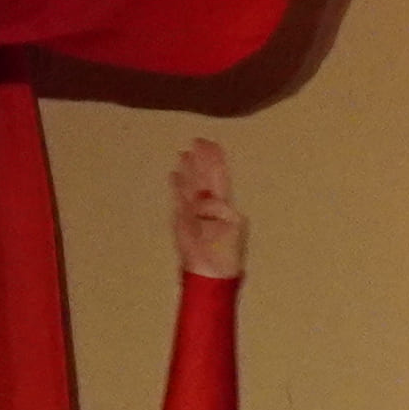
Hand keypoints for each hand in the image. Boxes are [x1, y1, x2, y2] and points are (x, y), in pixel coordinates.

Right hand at [171, 140, 246, 278]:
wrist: (211, 269)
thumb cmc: (227, 251)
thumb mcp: (233, 227)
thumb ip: (220, 210)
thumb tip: (206, 199)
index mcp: (226, 205)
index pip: (220, 177)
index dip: (216, 161)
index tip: (213, 144)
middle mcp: (209, 203)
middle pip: (205, 176)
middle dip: (202, 159)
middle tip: (198, 140)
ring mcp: (194, 209)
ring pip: (191, 183)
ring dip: (188, 169)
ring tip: (184, 153)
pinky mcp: (181, 216)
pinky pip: (178, 196)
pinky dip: (177, 185)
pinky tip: (175, 173)